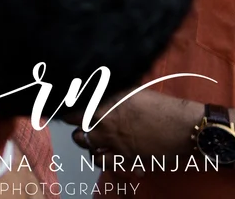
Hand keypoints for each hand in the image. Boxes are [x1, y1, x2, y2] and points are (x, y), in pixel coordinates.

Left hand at [73, 89, 203, 157]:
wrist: (183, 127)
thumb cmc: (161, 106)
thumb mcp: (130, 91)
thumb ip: (109, 93)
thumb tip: (96, 88)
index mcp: (104, 107)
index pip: (72, 112)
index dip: (68, 112)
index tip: (67, 112)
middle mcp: (106, 127)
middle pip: (77, 133)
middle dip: (78, 129)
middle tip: (83, 126)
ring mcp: (116, 145)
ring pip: (89, 149)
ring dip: (90, 145)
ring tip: (96, 140)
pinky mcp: (127, 159)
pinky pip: (105, 163)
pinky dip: (104, 159)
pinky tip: (109, 154)